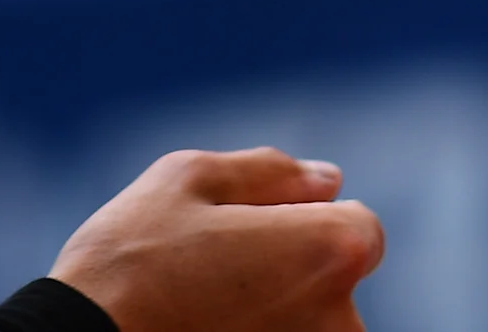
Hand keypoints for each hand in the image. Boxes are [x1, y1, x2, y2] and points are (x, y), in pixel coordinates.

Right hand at [48, 148, 384, 331]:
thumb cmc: (129, 263)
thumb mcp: (186, 180)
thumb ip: (270, 171)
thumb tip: (327, 180)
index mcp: (331, 251)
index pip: (358, 226)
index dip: (301, 219)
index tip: (243, 236)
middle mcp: (341, 320)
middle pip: (333, 283)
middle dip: (288, 272)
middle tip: (208, 278)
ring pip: (306, 325)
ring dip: (271, 315)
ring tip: (199, 315)